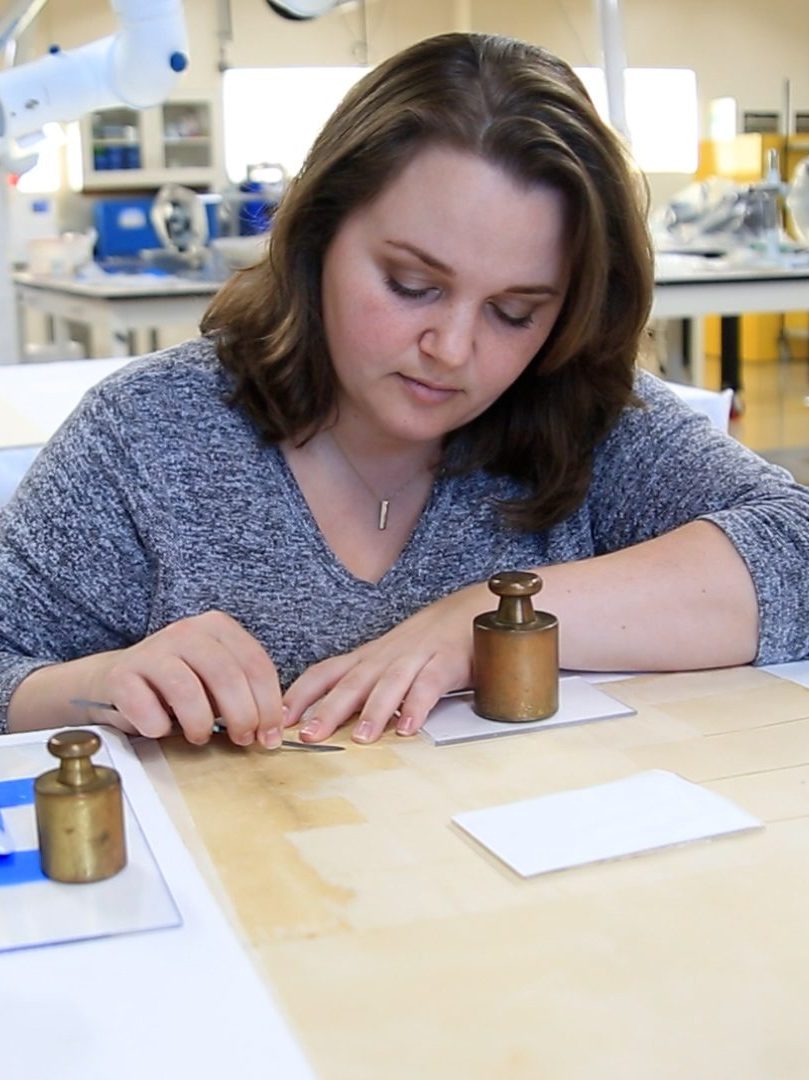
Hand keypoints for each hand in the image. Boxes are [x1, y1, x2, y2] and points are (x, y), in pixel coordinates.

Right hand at [84, 611, 283, 747]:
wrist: (120, 680)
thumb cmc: (179, 685)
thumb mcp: (217, 681)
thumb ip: (245, 694)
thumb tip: (270, 729)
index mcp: (218, 627)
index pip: (256, 664)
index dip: (269, 705)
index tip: (270, 735)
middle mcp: (186, 631)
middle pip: (227, 676)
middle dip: (242, 716)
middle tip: (241, 739)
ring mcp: (152, 649)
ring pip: (187, 690)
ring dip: (200, 724)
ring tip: (200, 736)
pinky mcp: (122, 674)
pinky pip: (146, 707)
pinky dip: (158, 727)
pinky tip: (161, 729)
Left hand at [283, 583, 485, 743]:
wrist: (470, 610)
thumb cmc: (425, 644)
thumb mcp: (387, 663)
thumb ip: (362, 689)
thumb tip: (325, 722)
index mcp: (367, 658)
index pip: (324, 673)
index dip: (300, 695)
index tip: (278, 720)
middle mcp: (385, 657)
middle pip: (351, 683)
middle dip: (327, 710)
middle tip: (308, 737)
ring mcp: (415, 657)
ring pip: (389, 683)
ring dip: (373, 710)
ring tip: (360, 738)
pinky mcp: (446, 661)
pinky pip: (429, 685)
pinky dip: (418, 705)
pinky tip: (408, 727)